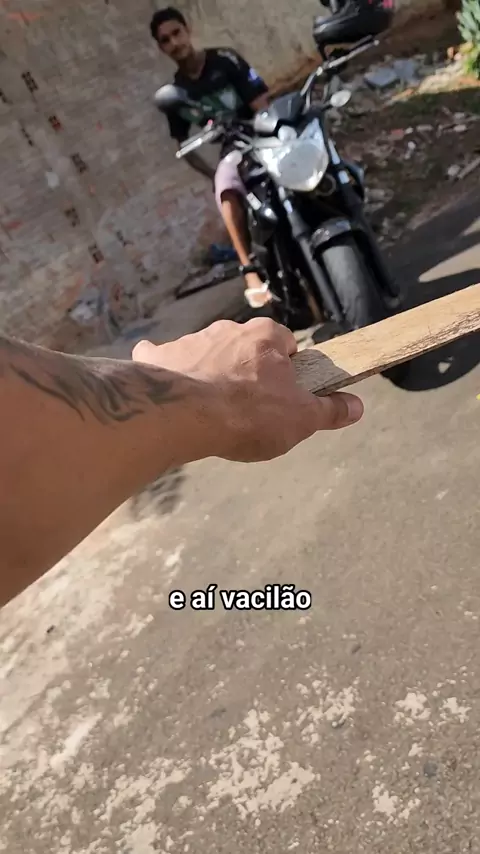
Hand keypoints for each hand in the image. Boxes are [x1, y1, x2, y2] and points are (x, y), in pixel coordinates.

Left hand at [132, 318, 363, 462]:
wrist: (182, 414)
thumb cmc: (249, 414)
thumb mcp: (301, 419)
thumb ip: (329, 410)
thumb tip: (357, 406)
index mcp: (266, 336)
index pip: (286, 345)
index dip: (286, 371)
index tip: (282, 395)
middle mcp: (228, 329)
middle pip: (245, 347)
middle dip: (247, 370)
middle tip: (246, 407)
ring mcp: (190, 340)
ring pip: (206, 353)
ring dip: (209, 373)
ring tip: (209, 410)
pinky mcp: (158, 356)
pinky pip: (162, 358)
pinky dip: (165, 372)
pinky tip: (166, 394)